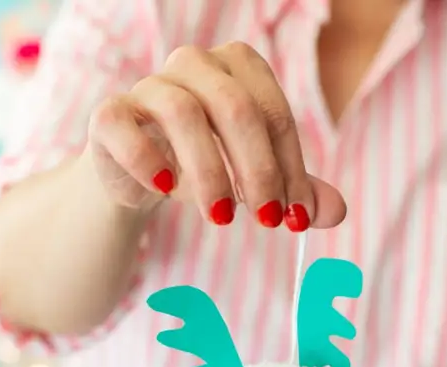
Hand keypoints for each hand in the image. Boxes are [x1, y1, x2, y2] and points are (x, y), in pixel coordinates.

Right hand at [86, 42, 345, 229]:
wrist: (136, 173)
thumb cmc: (203, 165)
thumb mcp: (252, 177)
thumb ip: (292, 189)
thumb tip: (336, 212)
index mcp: (237, 69)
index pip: (274, 113)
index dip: (290, 167)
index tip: (296, 217)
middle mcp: (194, 66)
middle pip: (235, 107)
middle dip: (258, 170)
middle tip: (268, 220)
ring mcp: (148, 87)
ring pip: (184, 113)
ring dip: (210, 171)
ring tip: (221, 217)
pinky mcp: (110, 115)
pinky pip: (123, 125)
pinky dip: (146, 158)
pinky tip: (165, 190)